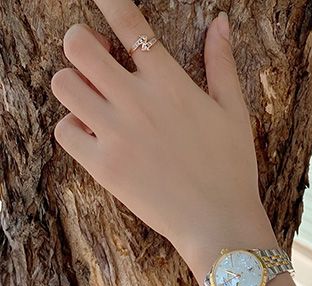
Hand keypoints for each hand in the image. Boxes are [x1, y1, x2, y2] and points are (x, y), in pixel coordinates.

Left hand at [51, 0, 277, 284]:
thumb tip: (221, 21)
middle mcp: (137, 102)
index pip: (128, 23)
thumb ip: (222, 64)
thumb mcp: (234, 113)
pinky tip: (96, 136)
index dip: (108, 1)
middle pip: (76, 46)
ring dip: (74, 85)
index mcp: (170, 83)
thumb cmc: (232, 169)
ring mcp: (116, 134)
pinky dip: (74, 128)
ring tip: (95, 100)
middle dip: (80, 43)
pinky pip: (65, 131)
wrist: (218, 223)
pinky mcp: (103, 167)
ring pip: (63, 84)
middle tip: (96, 58)